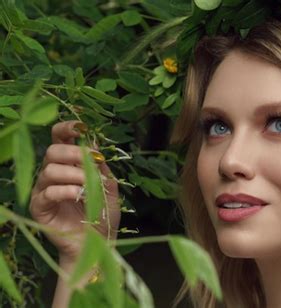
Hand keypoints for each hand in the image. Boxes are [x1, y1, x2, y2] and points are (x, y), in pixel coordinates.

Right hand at [29, 120, 120, 261]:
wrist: (98, 243)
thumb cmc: (103, 214)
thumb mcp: (109, 186)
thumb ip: (101, 166)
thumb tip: (94, 142)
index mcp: (69, 164)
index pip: (59, 138)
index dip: (67, 128)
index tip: (82, 127)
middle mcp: (53, 174)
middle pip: (52, 150)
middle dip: (74, 153)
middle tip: (92, 162)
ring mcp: (43, 190)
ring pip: (49, 170)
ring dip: (74, 174)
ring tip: (89, 186)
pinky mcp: (39, 208)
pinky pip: (47, 192)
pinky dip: (65, 190)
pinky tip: (79, 195)